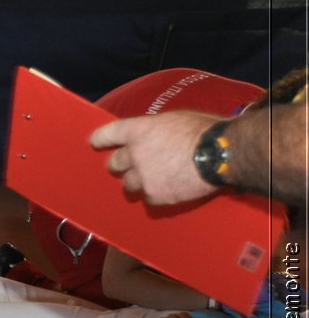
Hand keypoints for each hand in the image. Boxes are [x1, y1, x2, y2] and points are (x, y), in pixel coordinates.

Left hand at [89, 111, 222, 205]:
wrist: (222, 154)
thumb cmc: (205, 131)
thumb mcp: (177, 119)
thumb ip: (157, 128)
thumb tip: (154, 134)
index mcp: (138, 130)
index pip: (107, 134)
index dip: (99, 139)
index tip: (94, 143)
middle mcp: (135, 154)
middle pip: (113, 164)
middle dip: (120, 164)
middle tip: (132, 164)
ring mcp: (143, 177)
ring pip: (128, 184)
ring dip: (137, 181)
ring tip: (154, 178)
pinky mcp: (155, 195)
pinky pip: (147, 198)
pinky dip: (155, 195)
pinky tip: (168, 189)